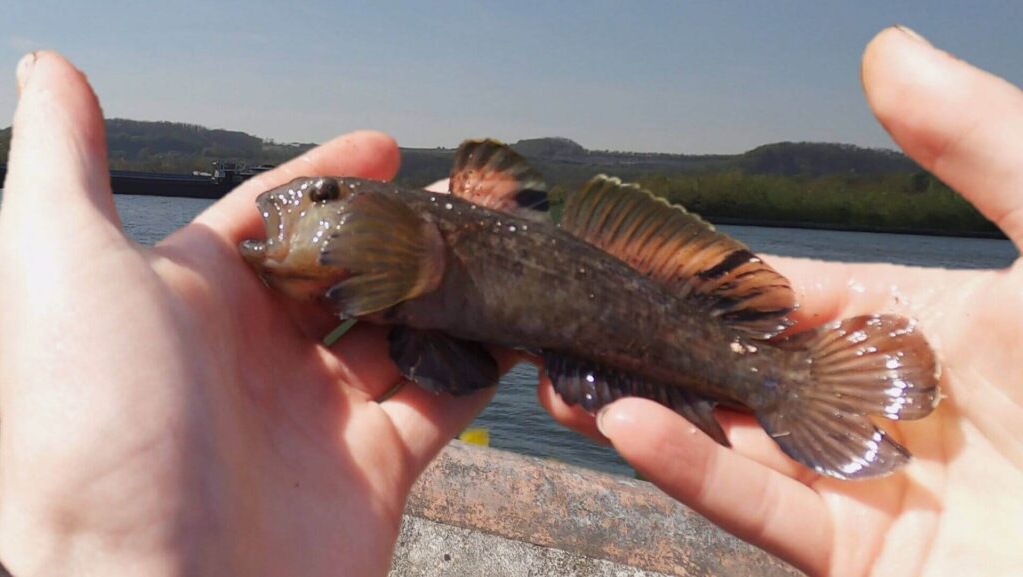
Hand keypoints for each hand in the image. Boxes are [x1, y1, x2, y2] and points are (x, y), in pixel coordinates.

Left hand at [0, 52, 506, 575]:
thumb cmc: (93, 432)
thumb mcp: (58, 268)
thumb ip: (64, 164)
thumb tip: (55, 70)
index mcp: (192, 300)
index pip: (276, 216)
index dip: (331, 177)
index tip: (388, 147)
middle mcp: (258, 353)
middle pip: (352, 268)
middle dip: (406, 230)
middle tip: (466, 197)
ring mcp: (320, 411)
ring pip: (405, 326)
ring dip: (452, 285)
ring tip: (502, 244)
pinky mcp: (374, 467)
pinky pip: (442, 398)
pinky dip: (480, 361)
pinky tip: (513, 324)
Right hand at [543, 28, 1022, 576]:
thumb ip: (981, 146)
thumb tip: (888, 50)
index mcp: (925, 326)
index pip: (792, 295)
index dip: (714, 279)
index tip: (632, 260)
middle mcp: (887, 407)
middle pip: (747, 373)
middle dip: (661, 352)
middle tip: (577, 324)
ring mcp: (873, 490)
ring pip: (738, 445)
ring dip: (651, 412)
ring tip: (569, 379)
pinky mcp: (865, 565)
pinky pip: (765, 512)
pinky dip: (692, 472)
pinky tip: (628, 428)